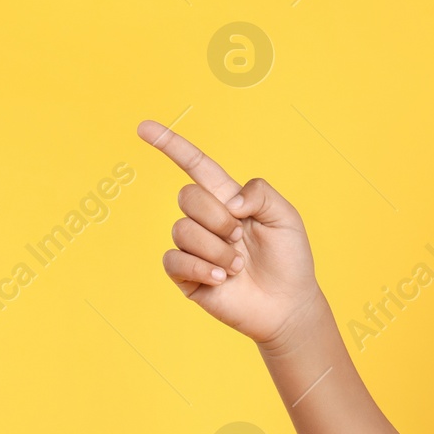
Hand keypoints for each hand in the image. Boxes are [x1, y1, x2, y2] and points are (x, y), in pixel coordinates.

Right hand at [136, 120, 323, 348]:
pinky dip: (200, 268)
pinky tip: (221, 279)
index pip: (194, 166)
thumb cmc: (289, 259)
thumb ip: (259, 193)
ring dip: (216, 250)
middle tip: (240, 239)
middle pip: (188, 197)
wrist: (287, 304)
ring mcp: (193, 247)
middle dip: (218, 218)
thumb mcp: (285, 216)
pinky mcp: (185, 275)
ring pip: (183, 230)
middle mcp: (206, 219)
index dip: (170, 145)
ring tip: (237, 266)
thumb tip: (228, 202)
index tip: (144, 128)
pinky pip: (174, 260)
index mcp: (228, 199)